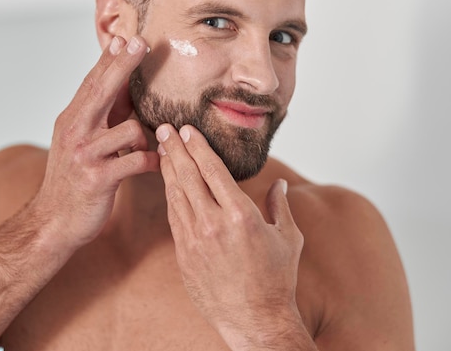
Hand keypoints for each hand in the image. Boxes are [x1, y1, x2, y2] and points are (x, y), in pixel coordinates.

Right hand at [33, 36, 159, 248]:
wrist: (53, 221)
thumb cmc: (73, 179)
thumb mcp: (81, 143)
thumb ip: (101, 117)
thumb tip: (127, 88)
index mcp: (72, 121)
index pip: (92, 83)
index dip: (110, 60)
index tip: (127, 38)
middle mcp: (74, 132)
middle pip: (101, 91)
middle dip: (123, 65)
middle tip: (141, 43)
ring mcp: (85, 155)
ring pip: (129, 130)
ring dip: (145, 138)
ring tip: (147, 149)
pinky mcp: (98, 178)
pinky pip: (136, 161)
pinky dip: (152, 162)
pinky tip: (157, 165)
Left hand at [156, 124, 305, 346]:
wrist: (254, 320)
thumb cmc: (276, 280)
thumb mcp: (289, 239)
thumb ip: (280, 207)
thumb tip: (279, 185)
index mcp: (241, 215)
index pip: (213, 170)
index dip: (197, 146)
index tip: (187, 129)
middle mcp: (214, 224)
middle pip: (188, 176)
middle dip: (174, 149)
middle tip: (163, 129)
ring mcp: (195, 240)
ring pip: (176, 195)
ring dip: (168, 169)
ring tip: (162, 150)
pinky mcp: (185, 254)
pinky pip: (174, 217)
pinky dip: (170, 195)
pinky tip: (168, 183)